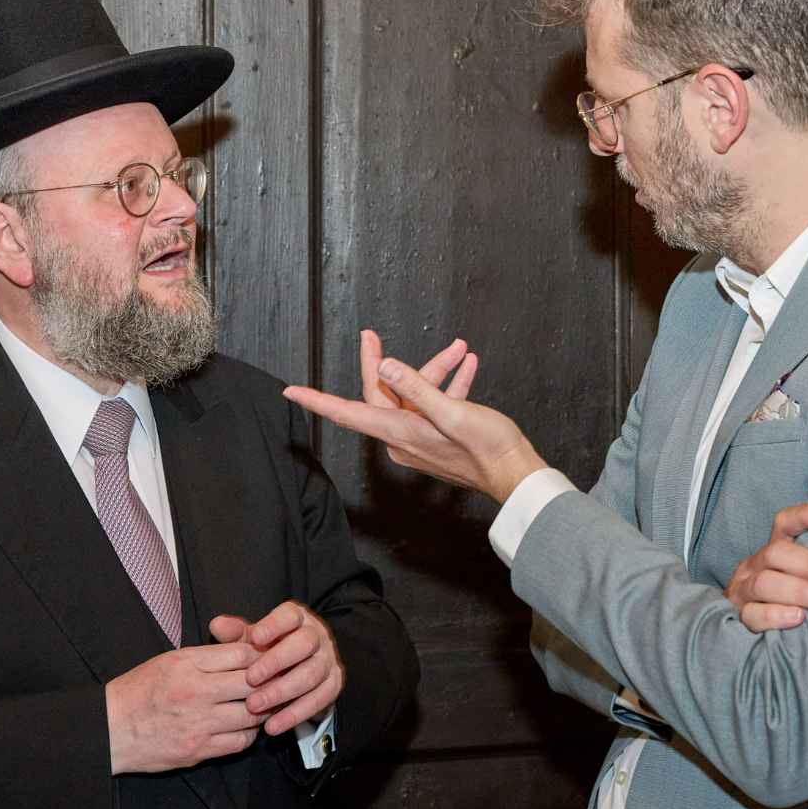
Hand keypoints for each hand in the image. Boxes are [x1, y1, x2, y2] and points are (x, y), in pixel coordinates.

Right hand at [105, 641, 265, 773]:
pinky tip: (246, 727)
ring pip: (251, 715)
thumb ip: (206, 656)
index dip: (261, 655)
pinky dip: (248, 734)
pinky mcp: (197, 751)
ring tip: (265, 704)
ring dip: (262, 710)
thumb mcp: (169, 660)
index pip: (241, 654)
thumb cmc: (139, 690)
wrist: (110, 729)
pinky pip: (238, 742)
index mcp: (187, 664)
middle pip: (252, 683)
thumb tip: (244, 651)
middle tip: (278, 681)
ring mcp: (198, 724)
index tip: (267, 659)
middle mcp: (195, 692)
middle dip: (269, 682)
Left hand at [210, 602, 343, 735]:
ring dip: (282, 692)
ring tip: (254, 706)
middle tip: (250, 679)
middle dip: (277, 662)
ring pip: (311, 674)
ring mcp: (328, 660)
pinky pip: (318, 700)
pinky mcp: (333, 685)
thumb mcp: (251, 640)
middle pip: (305, 643)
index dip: (274, 625)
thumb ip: (235, 633)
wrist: (295, 671)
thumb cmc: (268, 651)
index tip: (255, 637)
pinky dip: (295, 714)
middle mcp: (317, 635)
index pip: (290, 615)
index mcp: (298, 618)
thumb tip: (217, 624)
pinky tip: (272, 726)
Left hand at [284, 331, 545, 502]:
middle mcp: (404, 437)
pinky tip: (466, 367)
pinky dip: (449, 385)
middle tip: (370, 333)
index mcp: (400, 431)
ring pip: (414, 396)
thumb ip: (417, 387)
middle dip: (381, 362)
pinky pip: (435, 405)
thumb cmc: (488, 449)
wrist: (516, 475)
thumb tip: (386, 367)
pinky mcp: (440, 438)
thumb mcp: (451, 411)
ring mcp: (421, 439)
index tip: (291, 392)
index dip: (317, 400)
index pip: (347, 412)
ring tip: (458, 350)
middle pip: (381, 394)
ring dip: (435, 371)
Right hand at [724, 503, 807, 631]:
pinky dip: (776, 615)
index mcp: (774, 550)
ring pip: (764, 583)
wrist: (748, 633)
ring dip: (800, 591)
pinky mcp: (740, 616)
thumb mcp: (806, 578)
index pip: (785, 523)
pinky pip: (752, 614)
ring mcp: (743, 590)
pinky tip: (799, 618)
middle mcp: (755, 565)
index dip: (805, 516)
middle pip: (776, 553)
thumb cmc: (794, 600)